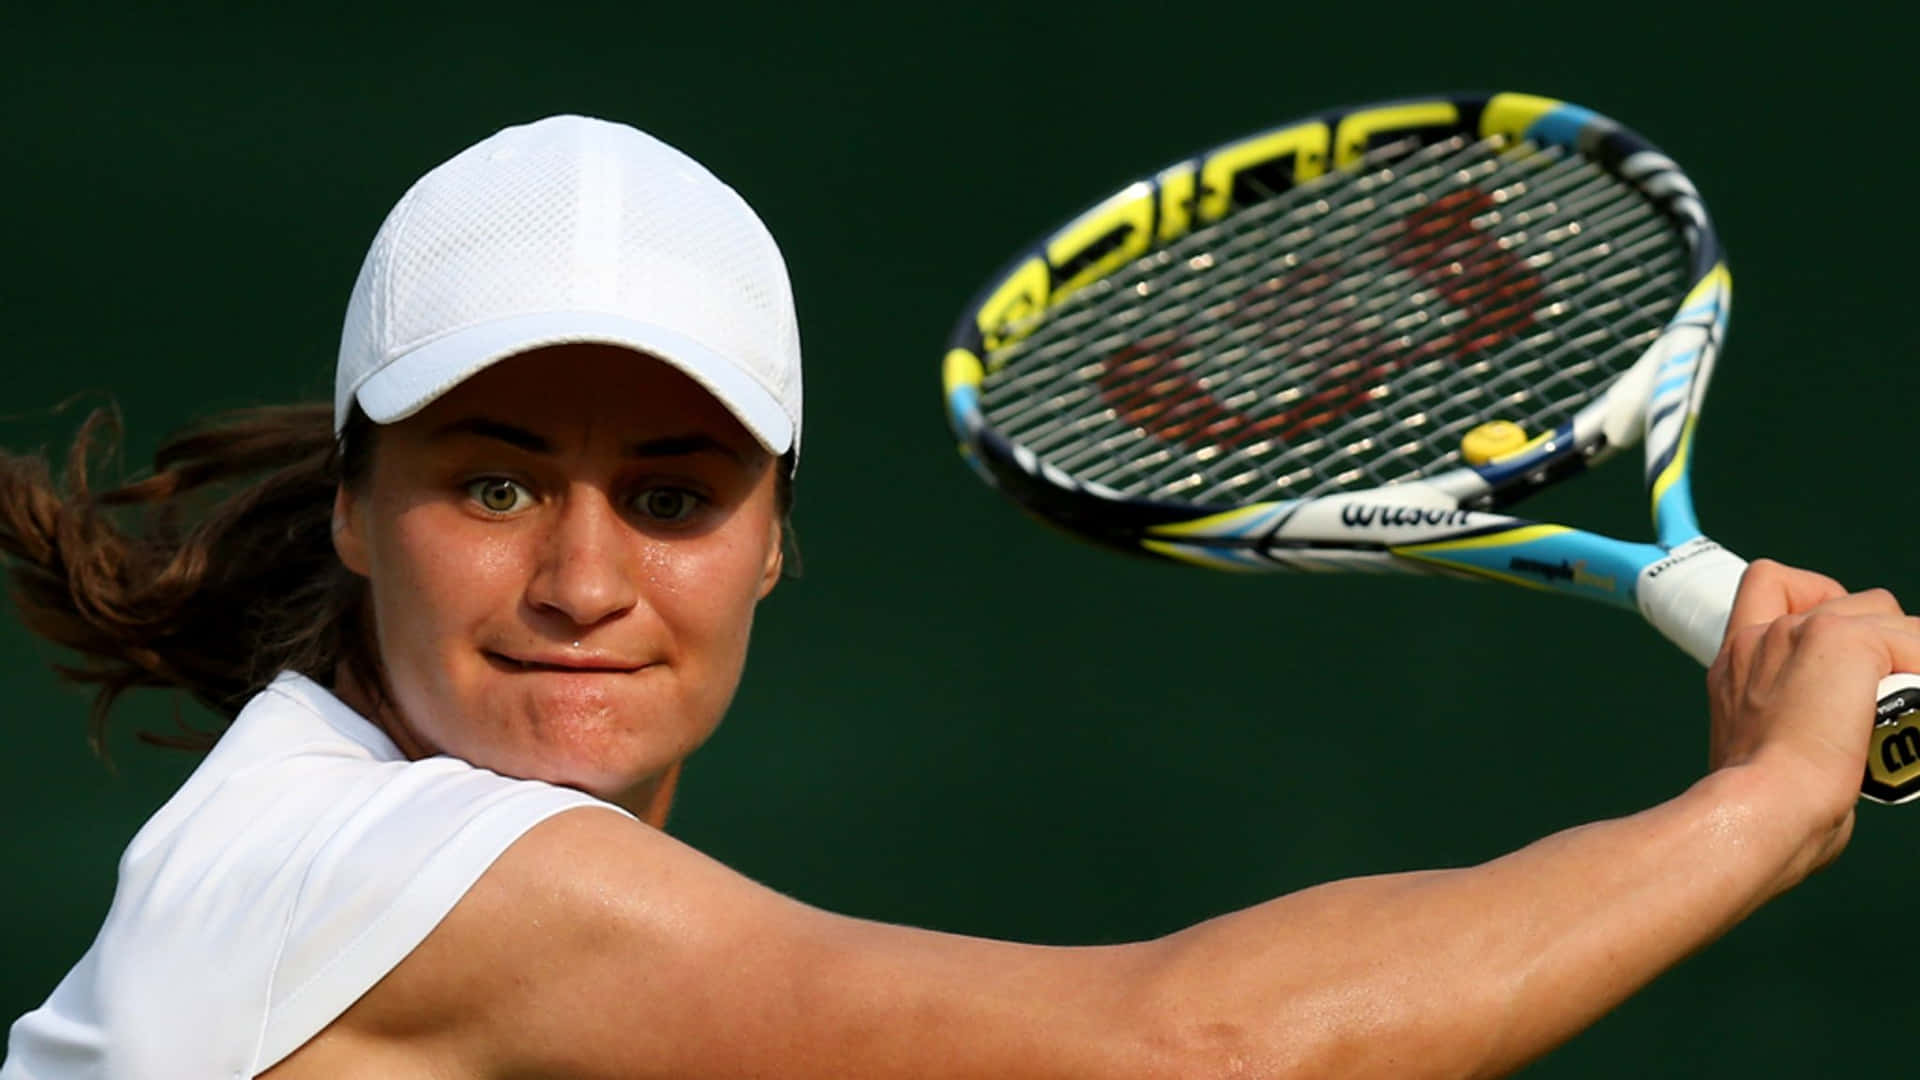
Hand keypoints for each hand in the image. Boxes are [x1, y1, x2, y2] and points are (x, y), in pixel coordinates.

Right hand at [1707, 560, 1919, 881]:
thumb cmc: (1766, 814)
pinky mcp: (1846, 640)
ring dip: (1906, 655)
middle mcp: (1760, 638)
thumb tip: (1859, 758)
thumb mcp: (1766, 759)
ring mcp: (1799, 632)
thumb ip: (1800, 732)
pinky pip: (1915, 640)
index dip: (1811, 602)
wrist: (1764, 809)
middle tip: (1888, 694)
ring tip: (1907, 706)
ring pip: (1886, 613)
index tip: (1832, 648)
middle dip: (1879, 637)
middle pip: (1846, 599)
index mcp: (1736, 665)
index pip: (1769, 588)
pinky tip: (1918, 712)